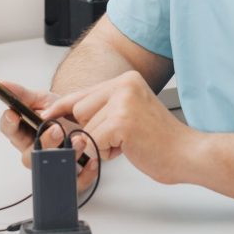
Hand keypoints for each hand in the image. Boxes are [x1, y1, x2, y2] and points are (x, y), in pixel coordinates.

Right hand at [0, 82, 97, 190]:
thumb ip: (23, 94)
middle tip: (57, 129)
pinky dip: (85, 173)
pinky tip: (91, 160)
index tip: (14, 113)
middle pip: (30, 155)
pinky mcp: (70, 175)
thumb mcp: (42, 99)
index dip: (9, 123)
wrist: (83, 118)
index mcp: (24, 133)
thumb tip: (3, 84)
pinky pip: (74, 183)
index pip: (9, 130)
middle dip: (44, 142)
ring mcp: (51, 165)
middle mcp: (35, 152)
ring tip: (79, 140)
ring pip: (51, 169)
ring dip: (65, 156)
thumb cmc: (58, 112)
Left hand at [41, 72, 193, 184]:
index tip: (47, 115)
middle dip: (91, 130)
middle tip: (118, 138)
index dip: (63, 107)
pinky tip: (127, 148)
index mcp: (126, 80)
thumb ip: (102, 111)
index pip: (84, 92)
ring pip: (85, 128)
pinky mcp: (122, 121)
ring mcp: (123, 101)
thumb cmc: (160, 139)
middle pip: (79, 109)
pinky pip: (93, 142)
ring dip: (101, 143)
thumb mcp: (129, 114)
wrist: (187, 153)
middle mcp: (124, 84)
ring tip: (127, 142)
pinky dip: (105, 152)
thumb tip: (70, 119)